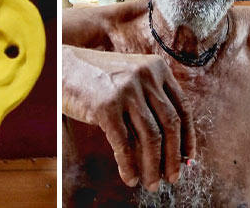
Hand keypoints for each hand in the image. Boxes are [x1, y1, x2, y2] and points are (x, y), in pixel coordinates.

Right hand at [62, 45, 195, 190]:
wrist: (61, 66)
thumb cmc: (95, 77)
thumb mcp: (130, 77)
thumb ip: (149, 98)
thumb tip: (167, 143)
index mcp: (157, 68)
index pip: (183, 108)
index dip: (188, 137)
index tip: (188, 158)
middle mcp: (146, 76)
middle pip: (170, 125)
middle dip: (174, 157)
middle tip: (172, 177)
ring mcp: (126, 90)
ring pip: (150, 137)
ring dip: (153, 166)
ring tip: (151, 183)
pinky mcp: (106, 107)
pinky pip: (124, 144)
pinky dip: (128, 165)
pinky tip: (129, 177)